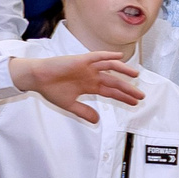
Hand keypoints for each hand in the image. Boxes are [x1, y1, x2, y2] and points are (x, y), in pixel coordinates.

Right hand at [12, 52, 144, 123]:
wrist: (37, 78)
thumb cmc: (51, 89)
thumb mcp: (69, 104)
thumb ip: (83, 111)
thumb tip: (97, 121)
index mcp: (90, 86)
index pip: (111, 92)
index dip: (123, 97)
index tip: (135, 103)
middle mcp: (92, 76)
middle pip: (114, 82)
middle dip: (128, 89)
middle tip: (141, 95)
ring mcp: (87, 67)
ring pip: (110, 67)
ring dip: (123, 70)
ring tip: (135, 75)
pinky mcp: (81, 60)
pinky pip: (97, 56)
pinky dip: (108, 56)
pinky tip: (119, 57)